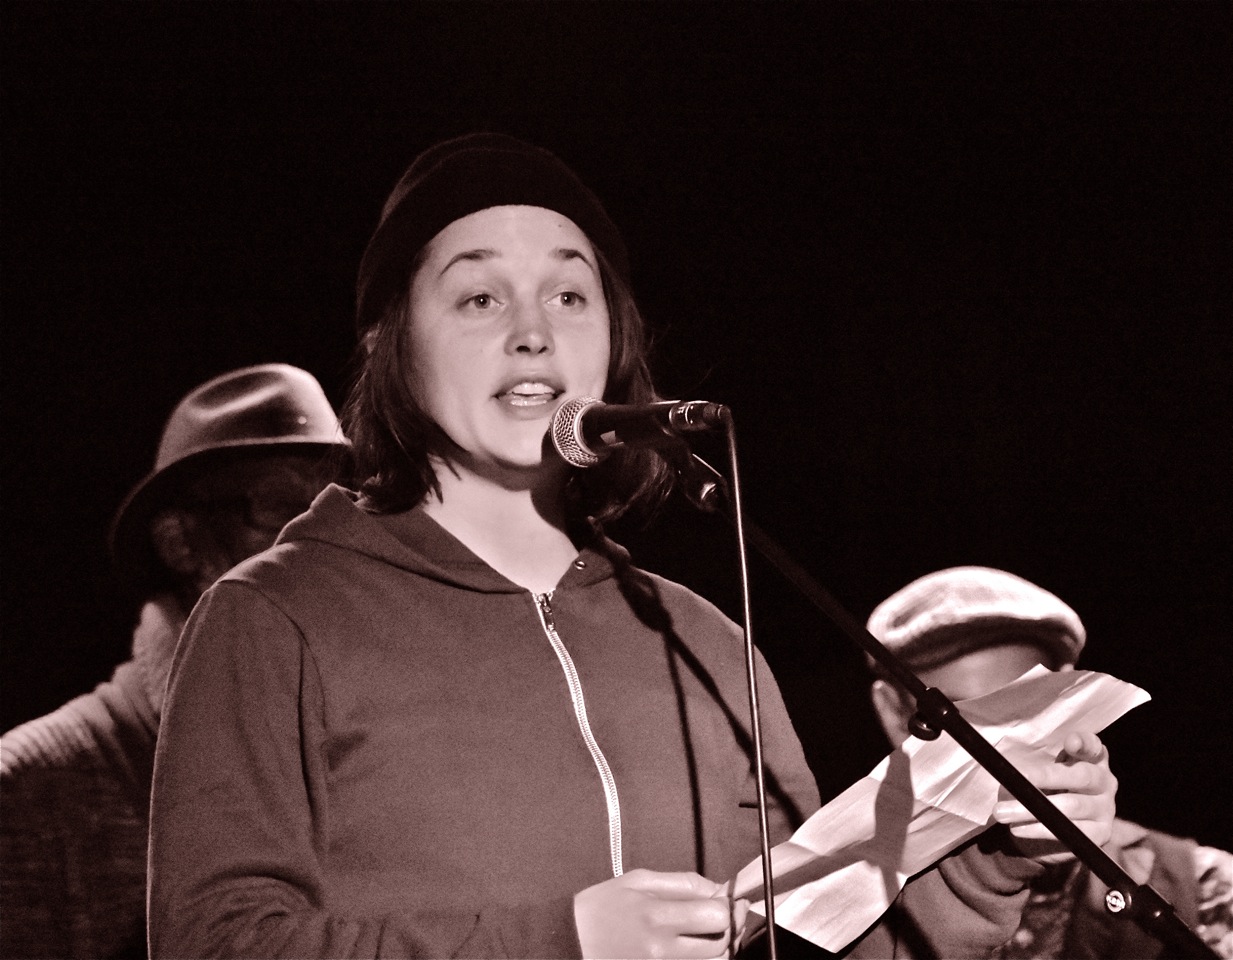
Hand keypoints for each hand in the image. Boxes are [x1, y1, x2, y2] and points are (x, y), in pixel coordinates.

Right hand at [574, 868, 749, 958]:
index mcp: (657, 916)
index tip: (730, 900)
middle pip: (721, 944)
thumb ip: (682, 883)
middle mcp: (663, 949)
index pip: (716, 916)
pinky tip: (698, 947)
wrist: (571, 942)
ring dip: (720, 947)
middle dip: (729, 927)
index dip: (730, 907)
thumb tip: (718, 889)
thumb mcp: (638, 880)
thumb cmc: (602, 906)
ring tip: (712, 931)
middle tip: (726, 914)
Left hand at [992, 730, 1116, 863]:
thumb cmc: (1047, 788)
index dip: (1084, 743)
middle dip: (1046, 776)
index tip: (1070, 741)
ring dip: (1032, 809)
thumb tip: (1003, 768)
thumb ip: (1033, 766)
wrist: (1058, 827)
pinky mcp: (1100, 834)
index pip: (1093, 746)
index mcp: (1092, 758)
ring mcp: (1106, 809)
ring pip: (1071, 806)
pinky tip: (1018, 828)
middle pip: (1081, 776)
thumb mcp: (1041, 772)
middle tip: (1018, 778)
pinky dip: (1040, 830)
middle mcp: (1105, 781)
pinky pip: (1069, 832)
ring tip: (1001, 812)